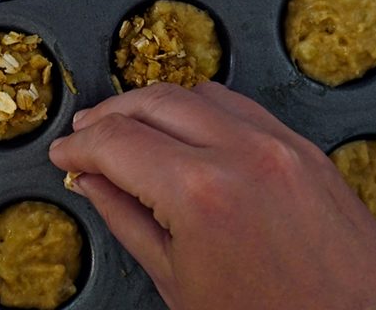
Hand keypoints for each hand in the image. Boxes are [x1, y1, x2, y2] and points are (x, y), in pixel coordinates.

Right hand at [48, 82, 375, 309]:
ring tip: (134, 131)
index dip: (79, 145)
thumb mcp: (178, 283)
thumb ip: (128, 220)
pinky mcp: (309, 152)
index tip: (66, 155)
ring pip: (200, 92)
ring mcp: (283, 146)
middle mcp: (244, 154)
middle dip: (110, 116)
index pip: (117, 140)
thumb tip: (95, 183)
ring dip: (157, 105)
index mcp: (202, 192)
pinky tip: (191, 134)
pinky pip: (246, 108)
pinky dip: (208, 111)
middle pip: (154, 100)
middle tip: (87, 137)